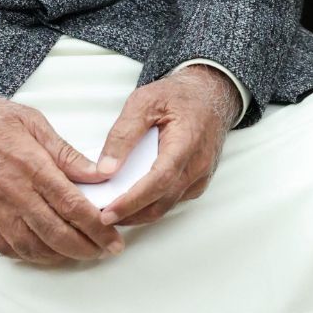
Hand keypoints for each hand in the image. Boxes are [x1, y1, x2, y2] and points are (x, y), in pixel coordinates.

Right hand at [0, 84, 121, 265]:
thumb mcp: (33, 123)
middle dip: (86, 248)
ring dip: (60, 256)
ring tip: (82, 253)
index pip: (72, 205)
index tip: (113, 238)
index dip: (97, 227)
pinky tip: (47, 251)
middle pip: (55, 234)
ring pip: (32, 247)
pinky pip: (8, 247)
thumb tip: (98, 174)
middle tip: (105, 251)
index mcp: (30, 166)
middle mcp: (11, 193)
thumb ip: (67, 154)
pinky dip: (31, 255)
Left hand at [94, 65, 241, 227]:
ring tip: (112, 210)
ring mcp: (201, 176)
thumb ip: (123, 134)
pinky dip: (152, 204)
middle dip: (131, 215)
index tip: (108, 212)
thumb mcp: (144, 101)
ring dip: (140, 213)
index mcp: (186, 142)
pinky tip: (133, 199)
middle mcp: (198, 164)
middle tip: (101, 218)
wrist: (211, 94)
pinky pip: (173, 200)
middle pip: (162, 202)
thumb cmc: (178, 96)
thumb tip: (105, 169)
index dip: (133, 200)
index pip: (160, 180)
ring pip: (167, 205)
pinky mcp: (199, 181)